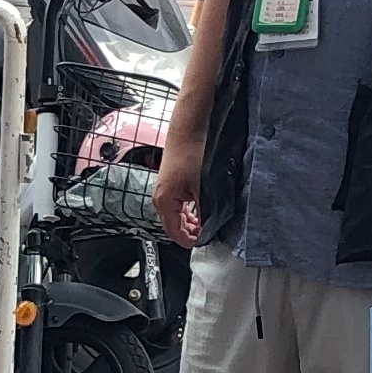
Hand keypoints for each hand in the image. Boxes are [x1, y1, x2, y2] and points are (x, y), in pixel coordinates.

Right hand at [151, 131, 203, 247]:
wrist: (190, 128)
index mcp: (164, 201)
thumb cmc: (192, 152)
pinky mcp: (172, 181)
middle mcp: (160, 196)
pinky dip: (190, 209)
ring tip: (207, 221)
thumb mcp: (204, 189)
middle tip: (209, 233)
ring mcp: (165, 188)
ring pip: (178, 214)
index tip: (203, 244)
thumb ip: (206, 213)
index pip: (174, 233)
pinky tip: (202, 206)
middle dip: (192, 232)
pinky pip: (179, 203)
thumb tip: (211, 229)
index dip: (190, 242)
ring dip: (192, 220)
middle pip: (175, 225)